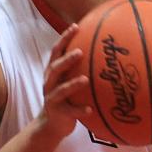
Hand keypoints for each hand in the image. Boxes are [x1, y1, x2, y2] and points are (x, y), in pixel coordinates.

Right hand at [38, 23, 90, 138]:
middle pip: (55, 68)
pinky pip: (70, 111)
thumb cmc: (65, 98)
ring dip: (72, 84)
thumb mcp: (67, 80)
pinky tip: (90, 109)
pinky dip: (80, 110)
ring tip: (85, 79)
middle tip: (80, 52)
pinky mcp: (58, 113)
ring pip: (60, 90)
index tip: (76, 26)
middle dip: (66, 59)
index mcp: (52, 73)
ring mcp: (52, 98)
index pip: (56, 51)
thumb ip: (78, 67)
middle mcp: (49, 83)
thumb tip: (102, 51)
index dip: (64, 38)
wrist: (51, 124)